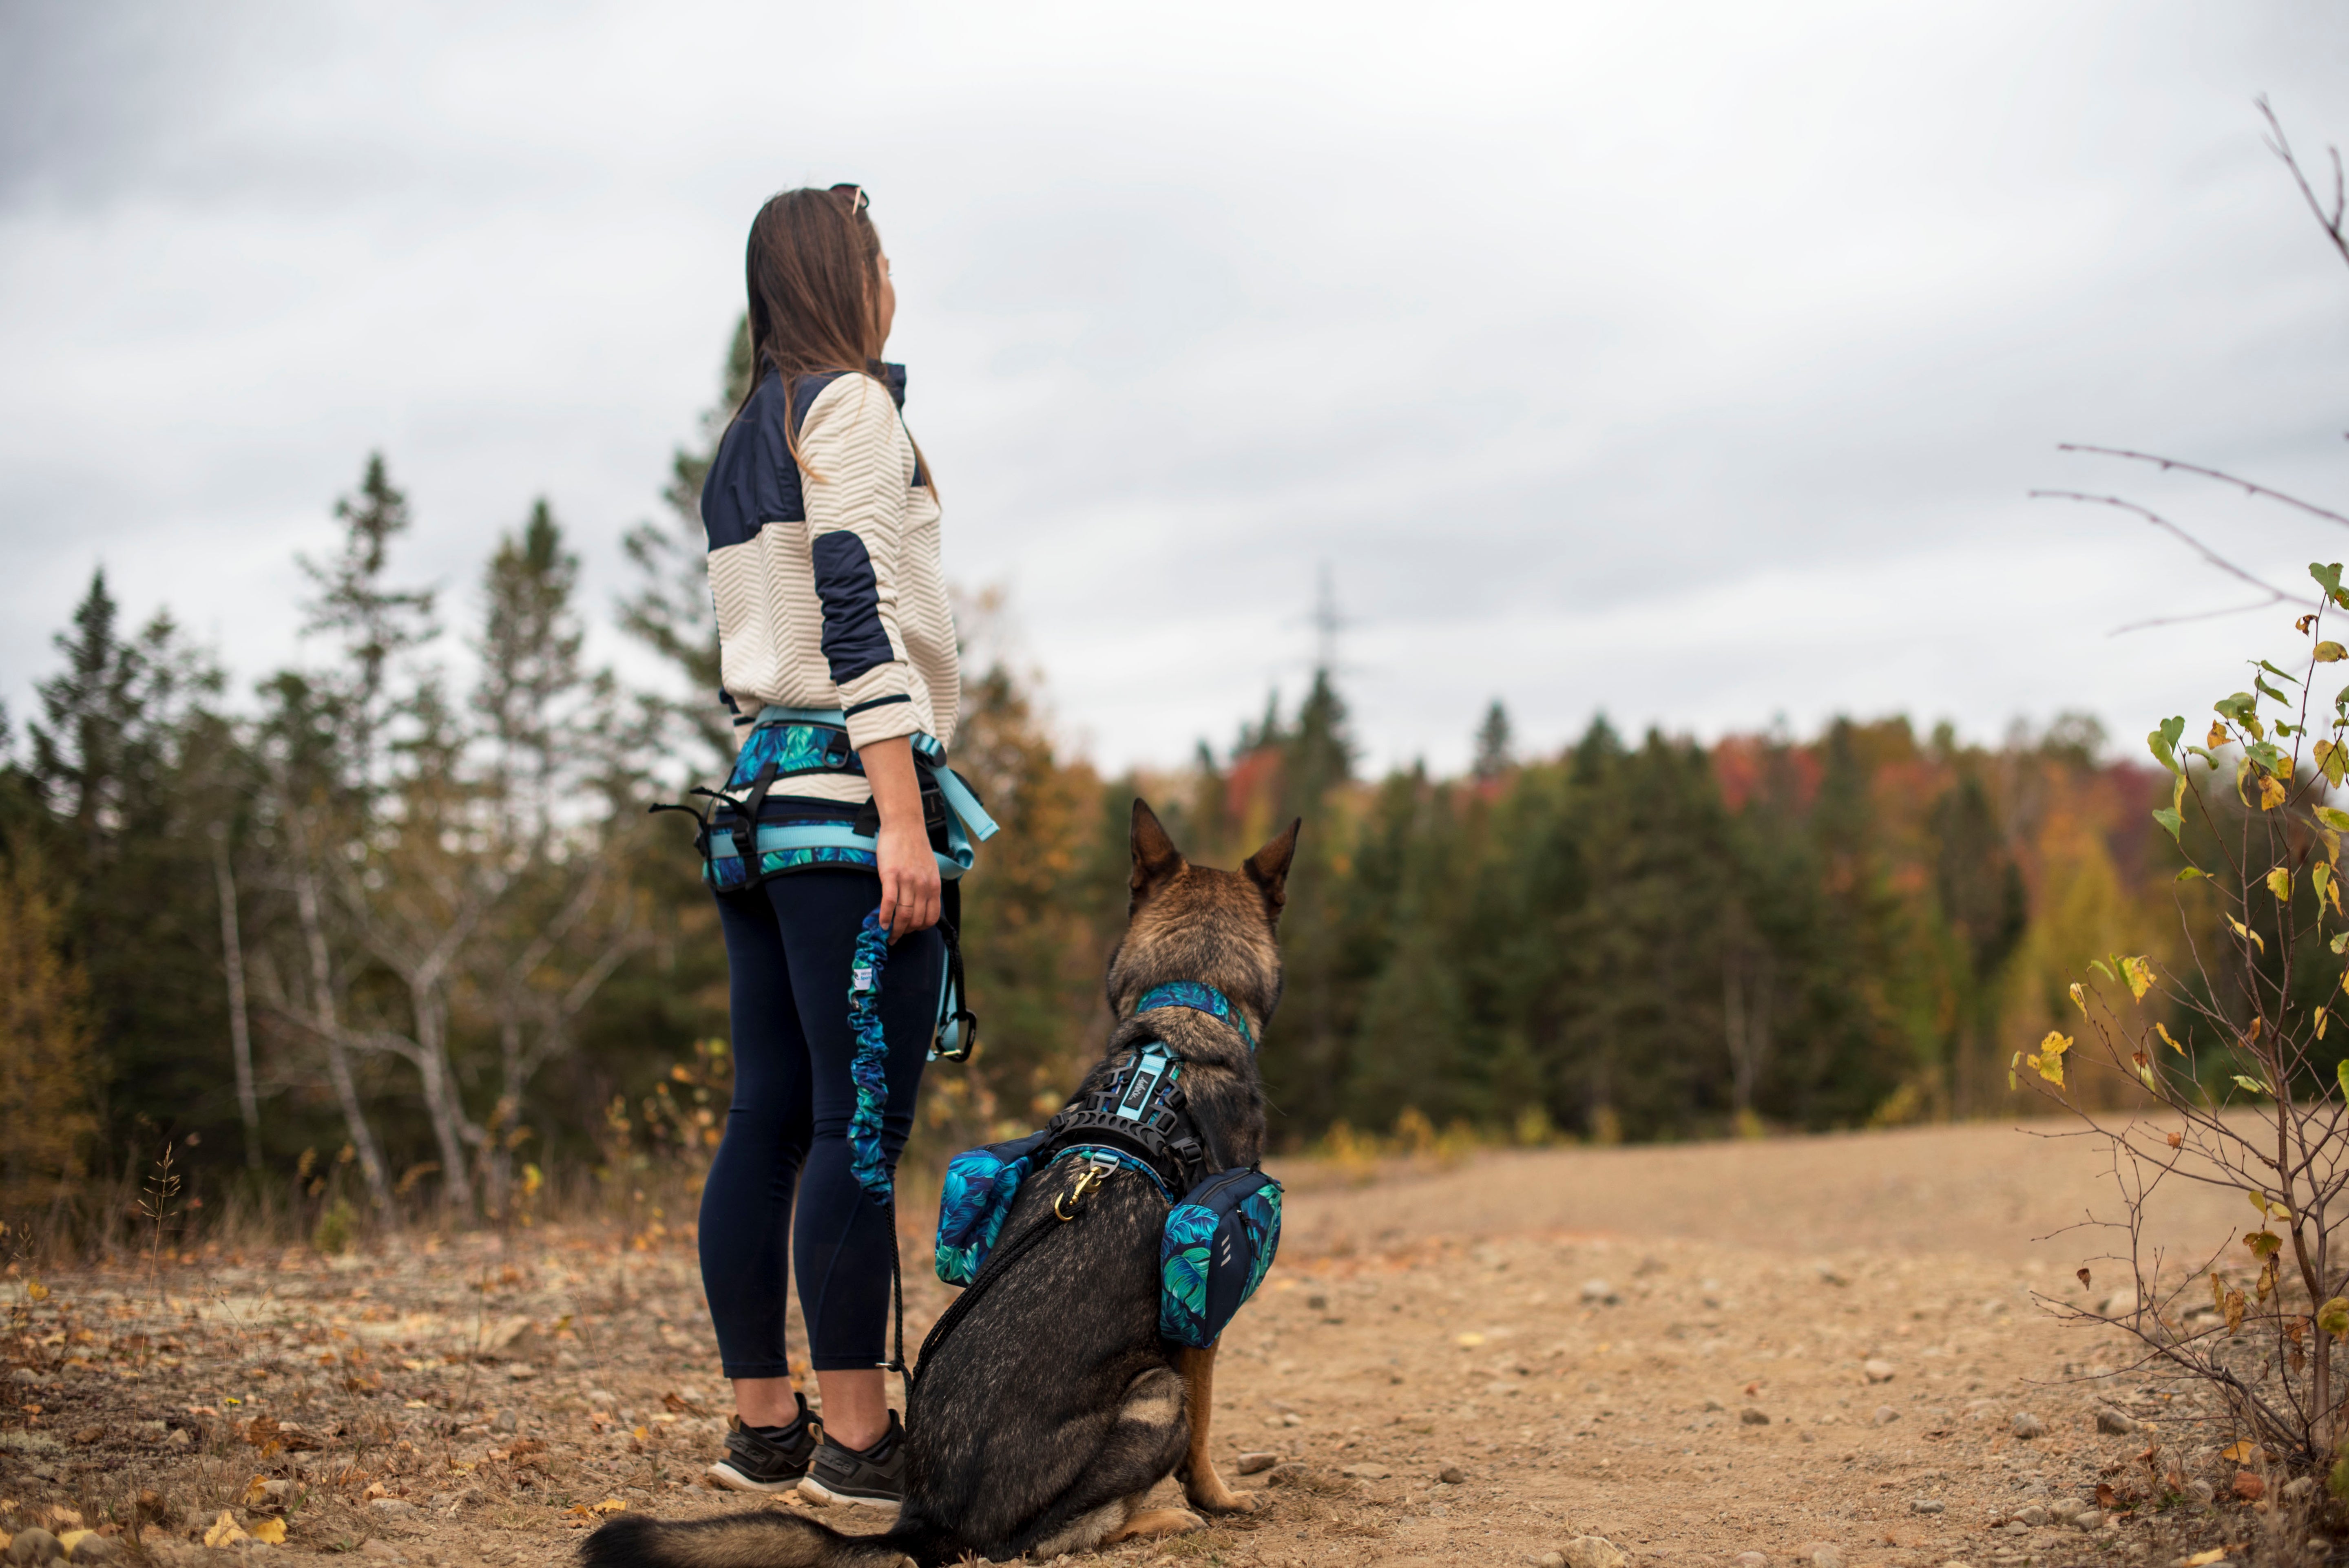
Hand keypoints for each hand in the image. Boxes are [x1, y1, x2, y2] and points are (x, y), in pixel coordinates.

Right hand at [862, 735, 940, 941]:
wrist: (905, 825)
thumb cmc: (915, 847)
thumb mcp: (930, 869)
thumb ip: (927, 888)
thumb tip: (921, 907)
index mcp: (934, 885)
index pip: (931, 917)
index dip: (920, 929)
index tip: (910, 931)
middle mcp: (923, 885)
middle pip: (916, 919)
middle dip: (905, 932)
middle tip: (895, 937)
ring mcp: (907, 881)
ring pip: (903, 914)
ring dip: (894, 929)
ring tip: (887, 934)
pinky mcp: (891, 875)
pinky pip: (889, 902)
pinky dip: (885, 917)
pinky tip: (881, 924)